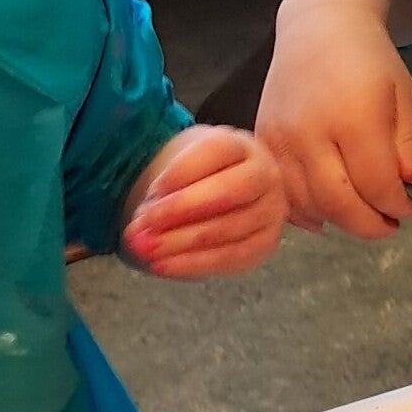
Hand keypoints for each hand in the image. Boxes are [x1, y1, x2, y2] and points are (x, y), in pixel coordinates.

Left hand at [122, 126, 287, 278]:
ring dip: (184, 241)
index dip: (180, 173)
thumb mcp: (177, 170)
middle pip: (230, 190)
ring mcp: (271, 210)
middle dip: (183, 208)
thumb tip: (140, 231)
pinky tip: (164, 265)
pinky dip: (194, 263)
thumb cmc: (195, 179)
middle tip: (145, 224)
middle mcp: (266, 175)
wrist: (219, 195)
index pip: (216, 151)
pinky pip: (232, 257)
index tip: (151, 192)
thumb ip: (160, 193)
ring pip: (230, 228)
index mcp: (241, 146)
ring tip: (148, 249)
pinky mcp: (265, 243)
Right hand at [257, 0, 411, 239]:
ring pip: (306, 205)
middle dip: (369, 224)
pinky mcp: (262, 141)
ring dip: (338, 221)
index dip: (396, 206)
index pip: (376, 186)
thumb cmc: (369, 60)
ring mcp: (280, 139)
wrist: (317, 27)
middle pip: (338, 204)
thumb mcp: (402, 96)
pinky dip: (302, 211)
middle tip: (389, 224)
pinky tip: (325, 213)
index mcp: (354, 118)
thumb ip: (407, 143)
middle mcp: (310, 133)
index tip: (408, 207)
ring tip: (361, 215)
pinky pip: (280, 192)